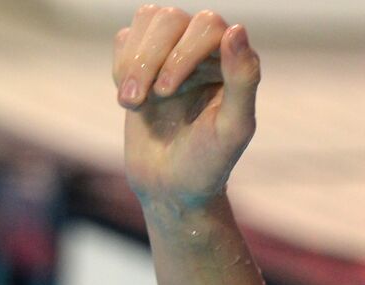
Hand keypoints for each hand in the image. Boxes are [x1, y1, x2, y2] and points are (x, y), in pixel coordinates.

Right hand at [112, 5, 260, 209]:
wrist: (171, 188)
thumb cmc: (208, 162)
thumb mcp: (232, 128)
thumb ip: (243, 80)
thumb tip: (237, 29)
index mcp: (233, 63)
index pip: (208, 25)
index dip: (183, 52)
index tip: (167, 92)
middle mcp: (205, 51)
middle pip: (170, 18)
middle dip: (152, 58)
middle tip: (144, 101)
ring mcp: (172, 53)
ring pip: (147, 20)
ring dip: (133, 62)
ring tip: (132, 103)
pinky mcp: (143, 62)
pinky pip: (125, 38)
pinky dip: (121, 67)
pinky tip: (131, 100)